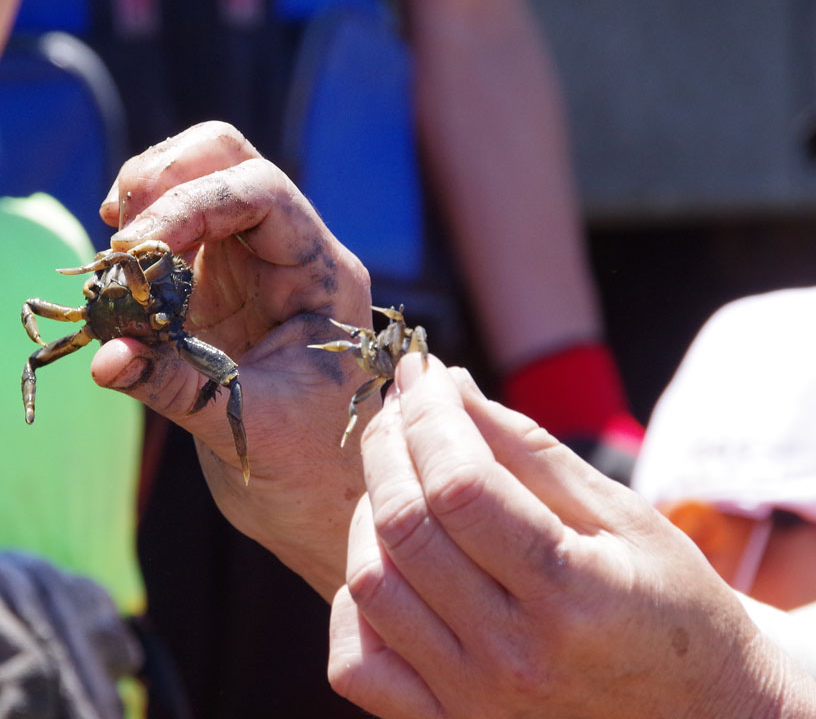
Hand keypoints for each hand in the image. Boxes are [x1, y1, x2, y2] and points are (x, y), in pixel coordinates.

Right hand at [89, 121, 372, 598]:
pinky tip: (116, 279)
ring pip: (197, 179)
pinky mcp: (214, 288)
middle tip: (118, 228)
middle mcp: (289, 253)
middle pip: (228, 156)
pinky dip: (136, 240)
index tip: (137, 251)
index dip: (191, 203)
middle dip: (165, 175)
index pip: (260, 190)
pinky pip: (171, 233)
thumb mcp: (245, 426)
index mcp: (321, 273)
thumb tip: (101, 357)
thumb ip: (175, 387)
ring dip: (146, 200)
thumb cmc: (311, 470)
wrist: (322, 504)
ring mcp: (250, 265)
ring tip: (113, 256)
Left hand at [327, 354, 814, 717]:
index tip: (423, 372)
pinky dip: (355, 603)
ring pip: (370, 584)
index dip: (430, 415)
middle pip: (404, 527)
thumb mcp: (622, 517)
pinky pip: (358, 662)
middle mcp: (512, 656)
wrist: (700, 716)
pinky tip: (389, 563)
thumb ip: (528, 450)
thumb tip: (449, 386)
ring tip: (399, 477)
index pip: (460, 487)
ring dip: (368, 512)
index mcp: (570, 596)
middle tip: (400, 409)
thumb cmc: (668, 606)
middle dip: (388, 445)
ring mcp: (470, 700)